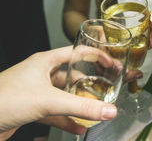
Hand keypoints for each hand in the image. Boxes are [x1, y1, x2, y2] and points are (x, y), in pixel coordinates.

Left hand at [0, 46, 117, 135]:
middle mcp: (41, 74)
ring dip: (79, 105)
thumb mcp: (49, 101)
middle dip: (89, 85)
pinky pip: (55, 112)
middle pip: (72, 76)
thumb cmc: (4, 100)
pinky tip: (79, 129)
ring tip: (95, 112)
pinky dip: (67, 120)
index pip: (77, 52)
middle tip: (105, 91)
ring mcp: (35, 92)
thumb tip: (109, 111)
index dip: (97, 56)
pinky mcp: (31, 108)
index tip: (112, 64)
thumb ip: (81, 107)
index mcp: (45, 61)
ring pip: (64, 96)